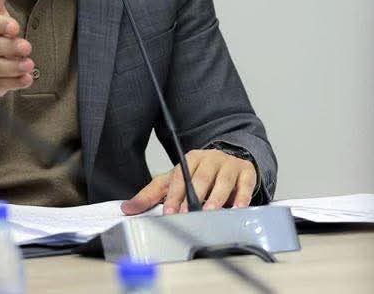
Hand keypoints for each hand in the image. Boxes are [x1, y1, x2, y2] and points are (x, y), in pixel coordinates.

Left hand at [121, 149, 256, 214]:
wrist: (230, 159)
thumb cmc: (199, 174)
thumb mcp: (173, 181)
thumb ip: (151, 195)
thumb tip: (128, 208)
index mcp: (190, 159)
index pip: (180, 176)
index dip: (174, 195)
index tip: (170, 212)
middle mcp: (209, 159)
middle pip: (201, 177)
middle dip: (194, 196)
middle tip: (188, 213)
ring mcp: (228, 165)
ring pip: (222, 180)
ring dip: (217, 197)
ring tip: (210, 211)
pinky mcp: (246, 172)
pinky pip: (245, 184)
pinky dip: (242, 196)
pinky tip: (238, 208)